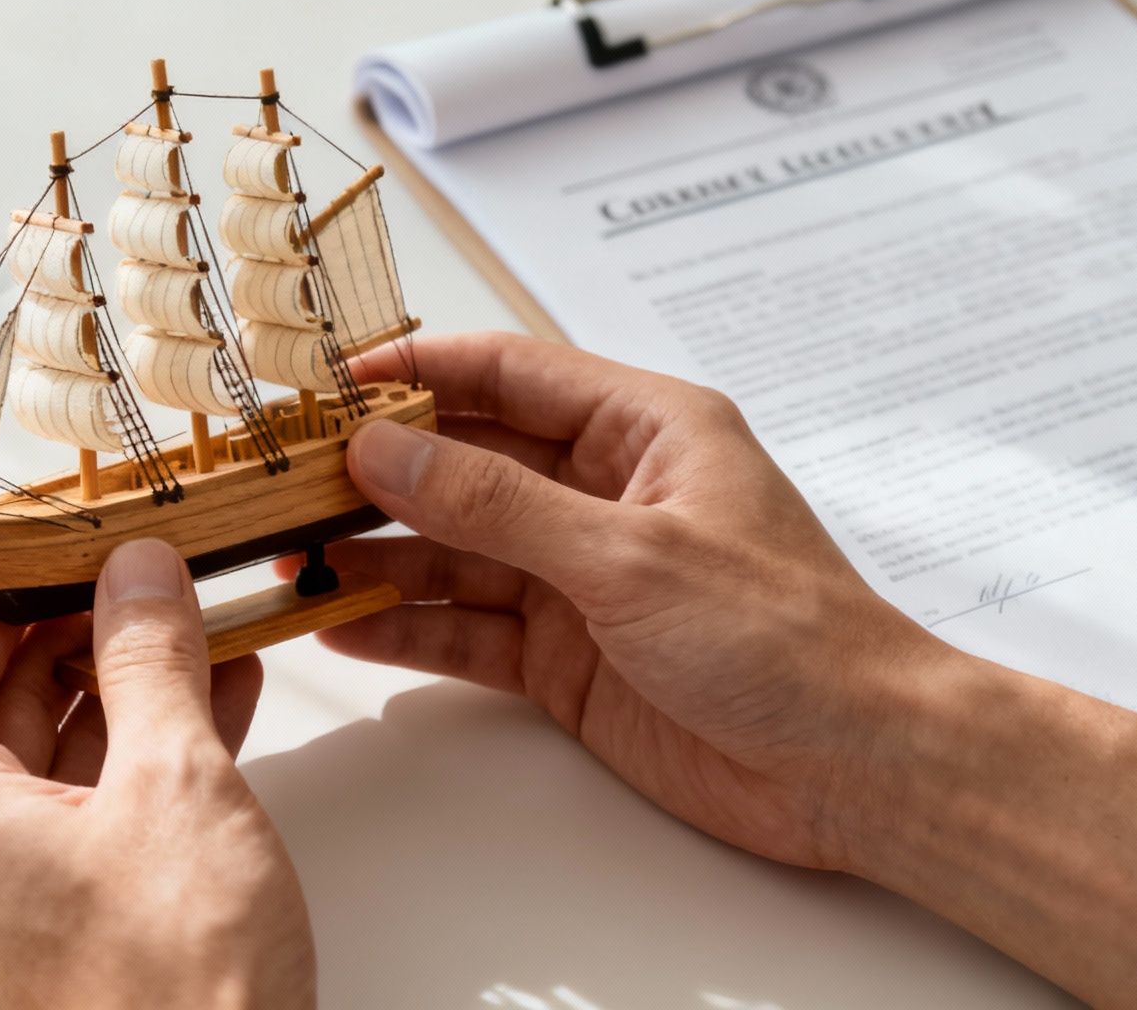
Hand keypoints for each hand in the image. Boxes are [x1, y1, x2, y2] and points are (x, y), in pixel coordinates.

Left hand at [0, 539, 315, 1009]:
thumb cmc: (178, 987)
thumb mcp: (175, 781)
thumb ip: (150, 660)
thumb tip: (134, 575)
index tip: (52, 543)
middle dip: (75, 633)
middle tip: (137, 575)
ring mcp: (13, 911)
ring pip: (55, 766)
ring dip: (125, 692)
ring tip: (195, 628)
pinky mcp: (71, 941)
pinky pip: (92, 820)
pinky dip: (145, 759)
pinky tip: (215, 712)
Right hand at [291, 332, 952, 870]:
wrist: (853, 767)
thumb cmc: (781, 636)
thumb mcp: (628, 555)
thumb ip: (497, 503)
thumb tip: (384, 449)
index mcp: (642, 430)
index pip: (507, 372)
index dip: (414, 369)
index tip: (326, 382)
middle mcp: (605, 494)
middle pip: (468, 460)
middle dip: (378, 468)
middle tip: (283, 478)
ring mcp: (581, 578)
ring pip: (458, 550)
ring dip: (380, 553)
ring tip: (292, 557)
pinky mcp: (568, 658)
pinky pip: (471, 629)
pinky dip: (409, 627)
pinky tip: (343, 622)